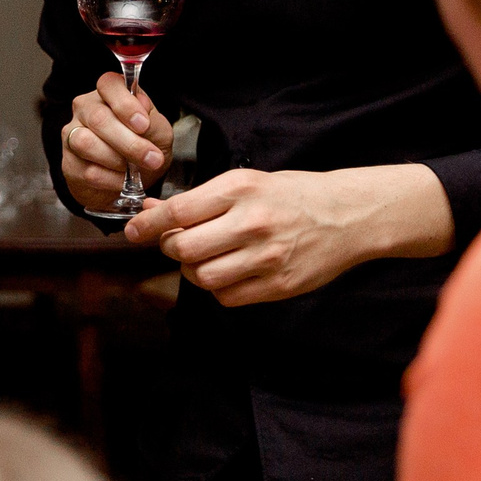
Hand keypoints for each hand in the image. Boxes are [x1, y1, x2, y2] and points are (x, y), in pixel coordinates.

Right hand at [61, 72, 175, 212]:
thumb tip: (141, 105)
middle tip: (152, 158)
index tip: (143, 124)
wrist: (132, 182)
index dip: (125, 104)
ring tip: (133, 169)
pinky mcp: (69, 163)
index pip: (108, 84)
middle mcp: (86, 109)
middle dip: (129, 142)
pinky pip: (87, 171)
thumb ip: (153, 120)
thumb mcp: (159, 134)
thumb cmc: (144, 147)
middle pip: (98, 118)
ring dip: (117, 160)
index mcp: (109, 94)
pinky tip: (122, 179)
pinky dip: (111, 179)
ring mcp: (72, 135)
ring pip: (85, 143)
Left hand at [123, 163, 452, 306]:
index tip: (133, 231)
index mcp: (239, 190)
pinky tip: (228, 272)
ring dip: (193, 271)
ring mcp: (266, 258)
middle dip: (171, 249)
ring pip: (203, 278)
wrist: (346, 215)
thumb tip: (151, 213)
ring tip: (204, 258)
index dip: (148, 225)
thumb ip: (198, 200)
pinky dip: (218, 288)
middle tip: (177, 243)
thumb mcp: (244, 183)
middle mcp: (251, 223)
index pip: (178, 212)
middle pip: (185, 249)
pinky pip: (227, 297)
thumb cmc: (290, 195)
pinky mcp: (279, 285)